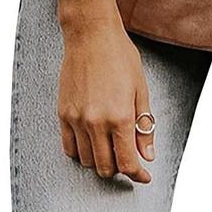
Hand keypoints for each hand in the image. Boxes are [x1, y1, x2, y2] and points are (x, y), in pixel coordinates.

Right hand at [55, 0, 153, 182]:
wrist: (91, 35)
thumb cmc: (120, 56)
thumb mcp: (141, 88)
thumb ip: (144, 124)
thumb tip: (148, 154)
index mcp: (120, 116)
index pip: (128, 162)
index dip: (138, 174)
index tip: (144, 176)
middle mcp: (96, 122)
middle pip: (106, 167)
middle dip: (120, 169)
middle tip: (128, 159)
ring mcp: (76, 119)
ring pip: (87, 161)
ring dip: (100, 161)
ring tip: (111, 147)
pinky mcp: (62, 114)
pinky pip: (69, 148)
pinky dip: (81, 153)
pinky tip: (92, 142)